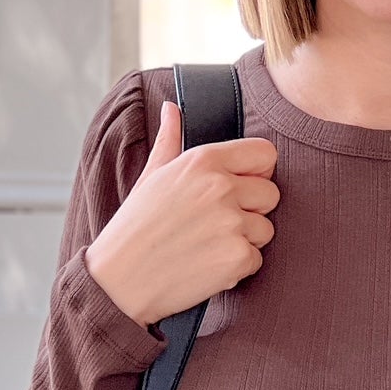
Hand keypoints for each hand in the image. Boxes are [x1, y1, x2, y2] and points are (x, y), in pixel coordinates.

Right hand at [84, 100, 280, 327]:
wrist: (119, 281)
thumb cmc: (134, 228)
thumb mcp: (150, 177)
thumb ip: (170, 140)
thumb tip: (172, 109)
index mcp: (203, 161)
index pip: (265, 153)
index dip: (256, 172)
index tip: (239, 188)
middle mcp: (221, 187)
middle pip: (271, 193)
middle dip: (251, 210)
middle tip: (215, 224)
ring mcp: (232, 223)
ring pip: (266, 229)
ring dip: (244, 241)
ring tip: (207, 245)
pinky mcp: (237, 258)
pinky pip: (257, 259)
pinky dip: (236, 267)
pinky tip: (206, 266)